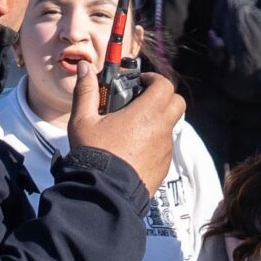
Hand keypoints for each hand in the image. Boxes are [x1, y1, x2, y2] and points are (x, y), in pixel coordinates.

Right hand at [69, 61, 181, 192]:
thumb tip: (84, 67)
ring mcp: (165, 150)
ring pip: (170, 127)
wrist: (104, 193)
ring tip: (133, 128)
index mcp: (146, 113)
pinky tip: (133, 150)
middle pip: (177, 103)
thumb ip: (86, 91)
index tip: (141, 82)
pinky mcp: (164, 167)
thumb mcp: (83, 120)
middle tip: (143, 101)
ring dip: (158, 121)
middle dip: (164, 97)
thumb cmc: (95, 154)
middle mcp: (161, 129)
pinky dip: (154, 143)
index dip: (154, 79)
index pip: (164, 85)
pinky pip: (164, 148)